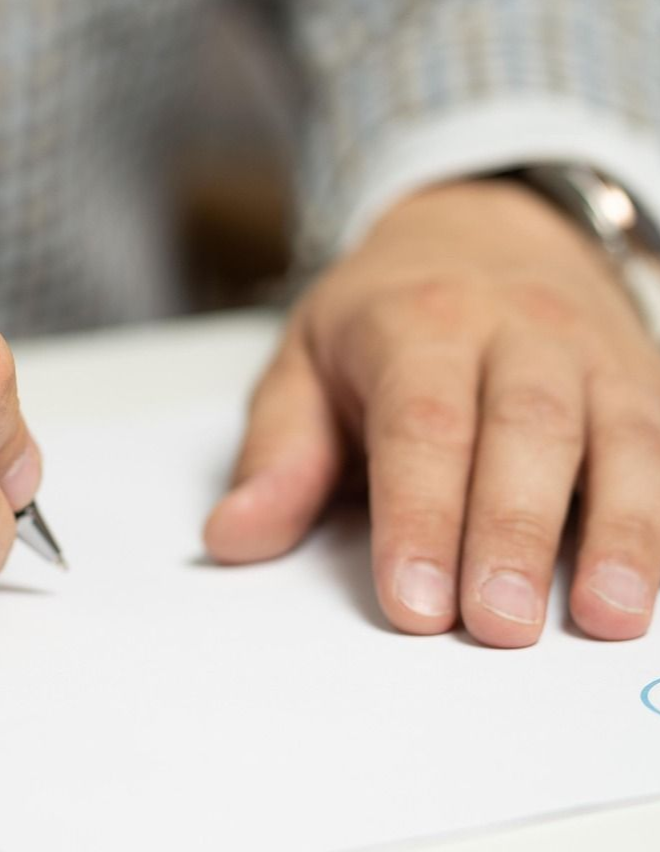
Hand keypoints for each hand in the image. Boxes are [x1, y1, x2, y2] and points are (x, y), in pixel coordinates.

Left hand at [205, 179, 659, 646]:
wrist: (484, 225)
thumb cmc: (387, 313)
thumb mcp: (305, 362)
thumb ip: (278, 454)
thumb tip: (233, 538)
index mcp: (417, 325)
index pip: (420, 423)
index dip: (419, 515)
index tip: (413, 603)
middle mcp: (517, 331)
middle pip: (526, 430)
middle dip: (513, 532)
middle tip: (499, 626)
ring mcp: (594, 354)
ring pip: (619, 435)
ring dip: (621, 530)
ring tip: (606, 615)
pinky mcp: (645, 378)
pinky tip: (654, 582)